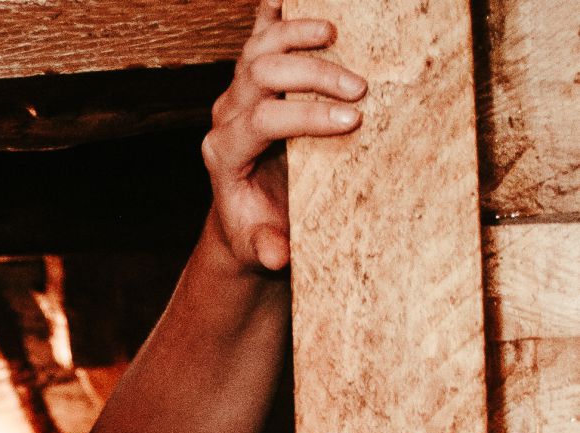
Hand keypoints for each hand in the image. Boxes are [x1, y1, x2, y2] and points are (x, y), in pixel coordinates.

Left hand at [202, 2, 366, 273]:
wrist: (244, 217)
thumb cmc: (258, 229)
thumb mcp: (260, 246)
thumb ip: (266, 247)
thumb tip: (277, 255)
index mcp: (225, 153)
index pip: (263, 120)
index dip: (306, 116)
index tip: (351, 121)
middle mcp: (227, 116)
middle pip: (260, 73)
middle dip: (312, 74)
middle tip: (361, 87)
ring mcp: (237, 92)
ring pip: (256, 46)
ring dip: (297, 32)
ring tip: (337, 33)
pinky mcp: (251, 79)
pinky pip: (257, 35)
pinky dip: (274, 13)